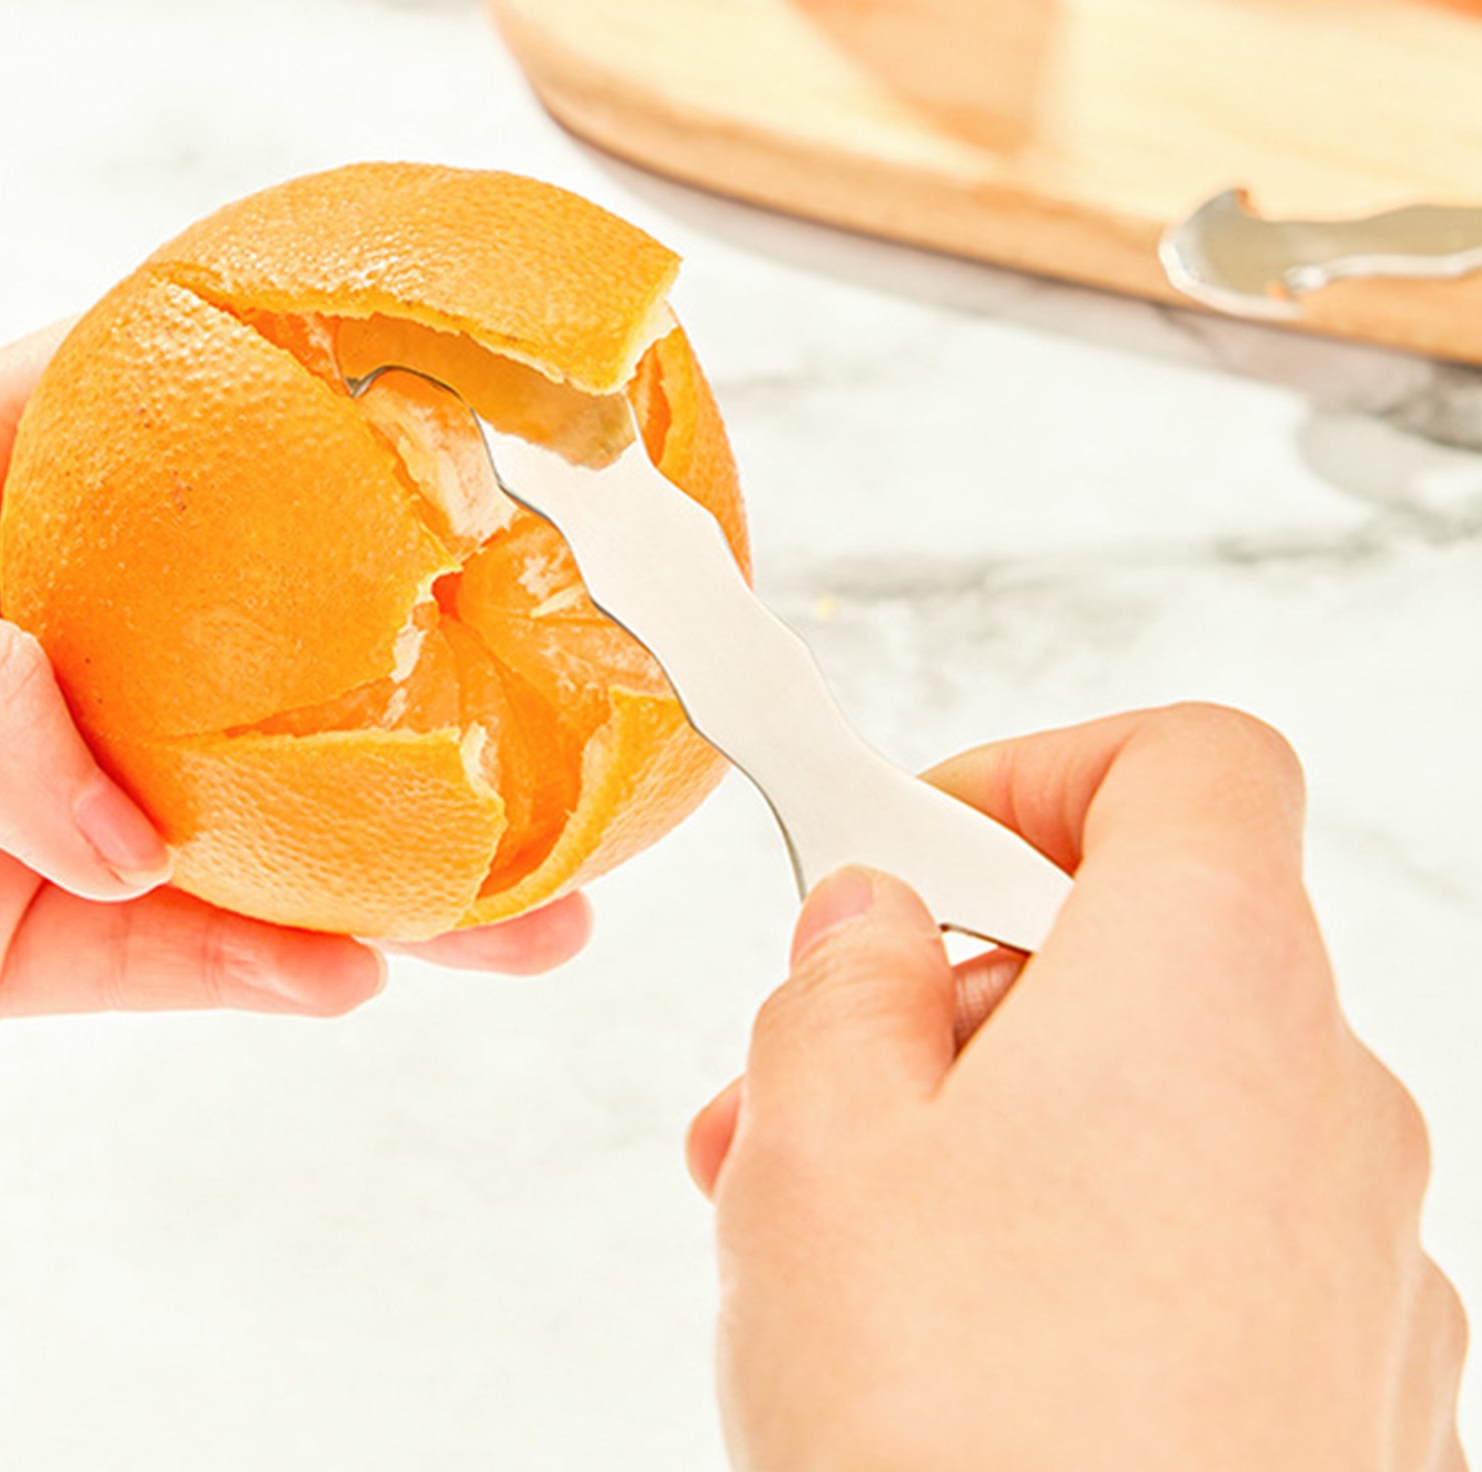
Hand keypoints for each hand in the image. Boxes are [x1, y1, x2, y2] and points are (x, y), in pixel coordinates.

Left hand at [0, 332, 588, 1043]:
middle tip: (577, 728)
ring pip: (283, 839)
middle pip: (308, 664)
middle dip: (449, 701)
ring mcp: (80, 797)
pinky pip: (185, 964)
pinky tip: (349, 985)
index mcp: (24, 505)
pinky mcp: (47, 936)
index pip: (215, 417)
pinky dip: (267, 978)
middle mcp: (83, 646)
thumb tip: (129, 829)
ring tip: (536, 933)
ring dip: (413, 887)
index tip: (500, 417)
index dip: (358, 403)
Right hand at [689, 704, 1467, 1471]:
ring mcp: (1358, 1257)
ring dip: (996, 1117)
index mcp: (1210, 980)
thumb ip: (837, 977)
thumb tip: (869, 919)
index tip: (916, 840)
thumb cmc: (953, 1427)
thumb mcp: (813, 1133)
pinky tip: (955, 1337)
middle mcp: (1325, 1099)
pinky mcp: (1346, 1389)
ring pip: (1156, 1101)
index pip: (1189, 762)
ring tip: (836, 1222)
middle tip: (810, 1065)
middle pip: (1144, 944)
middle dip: (960, 981)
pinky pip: (1205, 1236)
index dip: (1039, 769)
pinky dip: (1079, 1232)